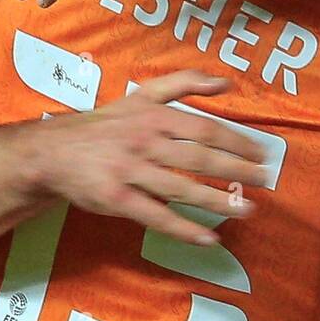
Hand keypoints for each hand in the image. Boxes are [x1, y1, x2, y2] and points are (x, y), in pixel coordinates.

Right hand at [29, 70, 267, 245]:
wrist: (55, 152)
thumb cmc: (106, 124)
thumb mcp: (143, 95)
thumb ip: (184, 84)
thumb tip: (226, 83)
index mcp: (156, 116)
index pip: (206, 128)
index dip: (237, 142)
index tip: (260, 154)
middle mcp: (145, 141)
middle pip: (200, 158)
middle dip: (236, 171)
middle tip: (264, 181)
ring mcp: (130, 171)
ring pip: (182, 188)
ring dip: (217, 200)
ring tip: (246, 209)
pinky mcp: (117, 199)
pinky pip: (156, 216)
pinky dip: (184, 228)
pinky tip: (208, 237)